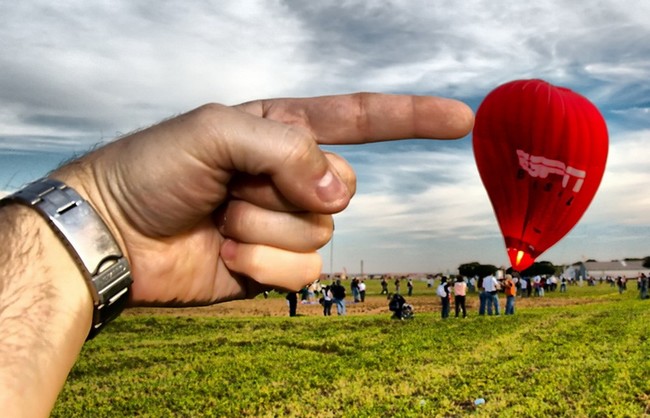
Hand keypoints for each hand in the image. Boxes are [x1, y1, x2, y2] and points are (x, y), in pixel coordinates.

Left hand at [54, 93, 472, 306]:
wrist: (115, 234)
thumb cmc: (154, 168)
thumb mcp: (215, 130)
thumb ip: (286, 147)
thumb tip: (336, 192)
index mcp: (284, 132)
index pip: (361, 119)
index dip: (411, 118)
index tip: (460, 119)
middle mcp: (291, 177)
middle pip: (345, 187)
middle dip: (291, 192)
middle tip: (237, 187)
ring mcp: (285, 224)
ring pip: (322, 234)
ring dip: (266, 228)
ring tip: (222, 218)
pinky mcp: (274, 267)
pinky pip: (304, 272)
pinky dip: (264, 265)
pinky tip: (227, 253)